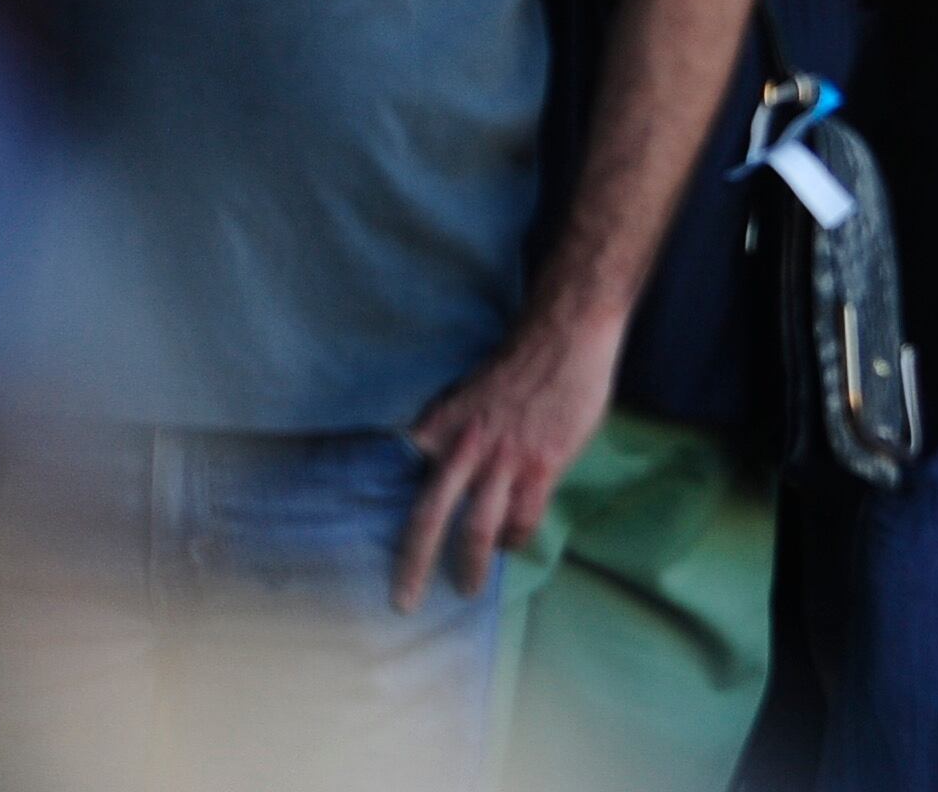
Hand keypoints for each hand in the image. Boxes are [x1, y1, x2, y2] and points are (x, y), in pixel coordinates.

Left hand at [397, 310, 621, 608]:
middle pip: (428, 517)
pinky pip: (524, 519)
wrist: (564, 335)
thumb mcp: (464, 394)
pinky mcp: (541, 465)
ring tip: (468, 589)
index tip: (373, 542)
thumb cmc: (516, 364)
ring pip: (477, 529)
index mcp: (438, 427)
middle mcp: (463, 447)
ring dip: (470, 567)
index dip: (383, 513)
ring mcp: (503, 459)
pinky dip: (515, 540)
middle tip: (404, 601)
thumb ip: (449, 434)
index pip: (400, 479)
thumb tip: (440, 471)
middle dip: (412, 564)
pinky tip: (513, 545)